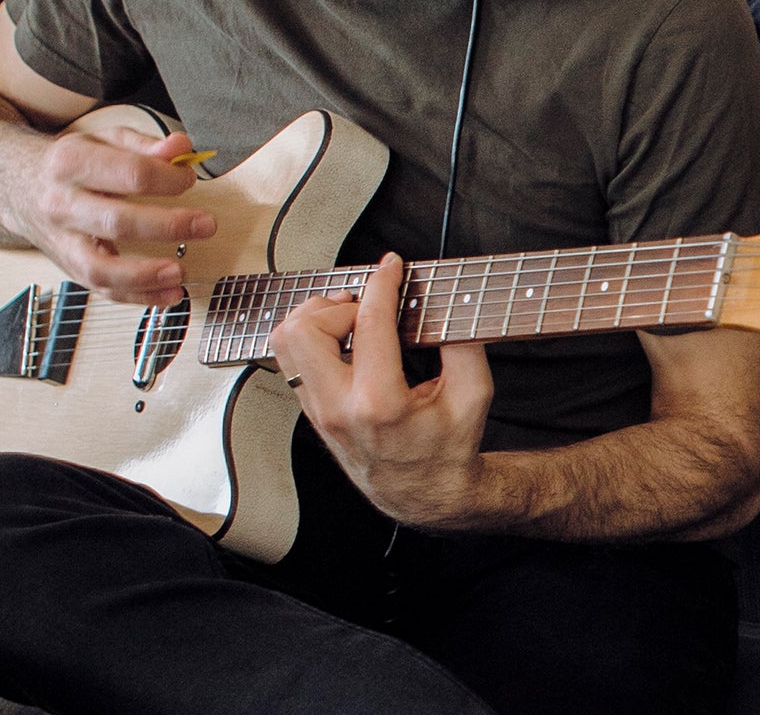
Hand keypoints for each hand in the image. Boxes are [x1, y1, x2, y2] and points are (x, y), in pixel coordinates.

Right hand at [10, 125, 216, 303]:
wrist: (17, 186)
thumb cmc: (71, 163)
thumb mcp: (103, 140)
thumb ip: (144, 143)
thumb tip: (181, 148)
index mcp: (72, 164)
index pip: (129, 173)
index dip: (167, 179)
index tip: (189, 180)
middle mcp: (62, 205)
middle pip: (116, 221)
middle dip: (167, 226)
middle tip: (207, 224)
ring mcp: (62, 241)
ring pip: (99, 268)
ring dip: (145, 275)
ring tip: (181, 272)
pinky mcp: (68, 266)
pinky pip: (101, 289)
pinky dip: (137, 296)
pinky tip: (169, 293)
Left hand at [270, 255, 496, 528]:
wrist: (424, 492)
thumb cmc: (448, 447)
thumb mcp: (474, 393)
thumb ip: (464, 343)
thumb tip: (449, 301)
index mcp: (380, 404)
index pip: (367, 326)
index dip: (381, 285)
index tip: (391, 267)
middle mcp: (339, 409)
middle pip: (304, 331)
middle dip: (337, 305)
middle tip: (365, 307)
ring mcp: (319, 412)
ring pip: (285, 343)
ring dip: (316, 319)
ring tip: (349, 319)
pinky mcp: (312, 411)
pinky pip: (291, 360)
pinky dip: (312, 336)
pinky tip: (342, 336)